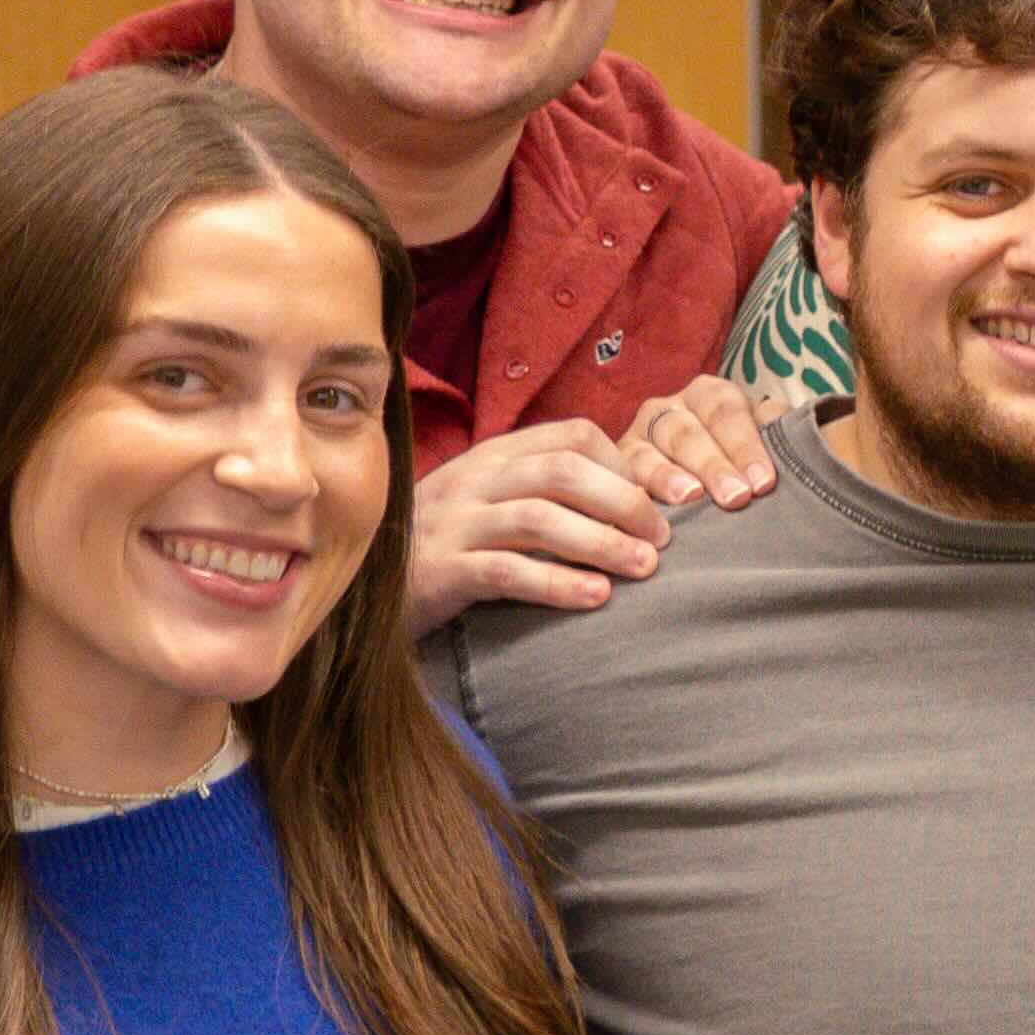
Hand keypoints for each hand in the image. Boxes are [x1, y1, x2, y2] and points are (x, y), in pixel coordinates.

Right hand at [409, 418, 697, 631]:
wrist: (367, 591)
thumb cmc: (451, 548)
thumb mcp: (496, 506)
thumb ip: (551, 496)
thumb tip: (640, 504)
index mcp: (495, 456)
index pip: (573, 436)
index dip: (627, 465)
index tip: (667, 501)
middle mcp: (474, 480)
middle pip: (562, 471)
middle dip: (624, 501)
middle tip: (664, 540)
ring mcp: (454, 524)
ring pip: (538, 518)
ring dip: (601, 542)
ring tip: (644, 568)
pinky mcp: (441, 571)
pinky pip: (505, 571)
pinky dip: (556, 583)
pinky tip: (596, 598)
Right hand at [618, 371, 778, 515]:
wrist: (700, 482)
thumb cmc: (739, 461)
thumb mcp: (759, 439)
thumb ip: (776, 432)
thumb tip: (793, 432)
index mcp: (709, 395)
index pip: (726, 412)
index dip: (745, 445)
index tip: (763, 482)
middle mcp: (669, 409)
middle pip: (687, 432)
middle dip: (713, 465)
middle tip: (736, 497)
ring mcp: (638, 437)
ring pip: (649, 453)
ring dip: (669, 476)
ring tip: (689, 497)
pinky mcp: (617, 467)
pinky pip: (622, 478)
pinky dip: (634, 492)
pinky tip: (647, 508)